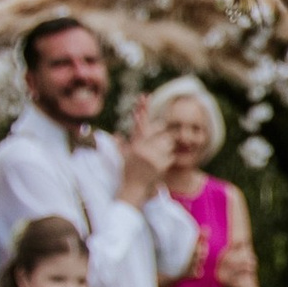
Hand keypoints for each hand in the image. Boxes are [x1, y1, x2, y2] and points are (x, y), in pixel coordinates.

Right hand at [114, 95, 164, 209]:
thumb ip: (121, 145)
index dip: (143, 109)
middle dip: (163, 133)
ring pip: (167, 143)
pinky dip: (168, 159)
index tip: (145, 96)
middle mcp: (142, 148)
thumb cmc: (127, 173)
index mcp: (134, 144)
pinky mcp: (160, 165)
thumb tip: (116, 134)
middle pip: (159, 132)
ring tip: (157, 157)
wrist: (133, 190)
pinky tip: (160, 167)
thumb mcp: (123, 157)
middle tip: (160, 138)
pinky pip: (171, 155)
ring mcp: (151, 156)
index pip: (140, 124)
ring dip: (166, 148)